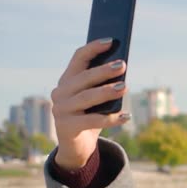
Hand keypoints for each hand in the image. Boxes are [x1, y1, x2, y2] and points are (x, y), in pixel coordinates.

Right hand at [50, 38, 130, 169]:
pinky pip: (91, 121)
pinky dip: (111, 118)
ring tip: (125, 87)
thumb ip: (103, 84)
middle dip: (104, 70)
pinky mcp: (67, 127)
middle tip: (123, 65)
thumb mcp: (95, 98)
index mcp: (67, 80)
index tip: (111, 41)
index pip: (78, 58)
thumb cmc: (90, 115)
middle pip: (84, 78)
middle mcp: (60, 93)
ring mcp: (61, 110)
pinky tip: (126, 116)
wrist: (77, 146)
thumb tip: (122, 69)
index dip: (94, 48)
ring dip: (107, 91)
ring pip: (87, 98)